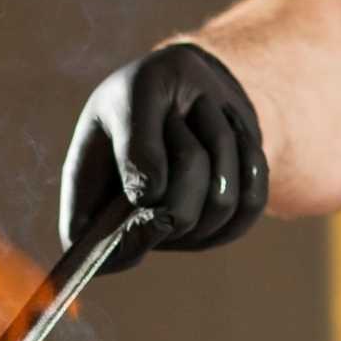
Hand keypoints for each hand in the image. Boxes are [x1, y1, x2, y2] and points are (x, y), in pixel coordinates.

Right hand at [60, 41, 269, 271]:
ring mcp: (179, 234)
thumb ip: (135, 145)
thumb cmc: (147, 88)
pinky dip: (248, 158)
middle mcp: (132, 230)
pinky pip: (251, 203)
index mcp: (89, 206)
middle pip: (179, 218)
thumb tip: (148, 197)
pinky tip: (232, 132)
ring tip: (199, 112)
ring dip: (220, 145)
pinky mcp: (220, 226)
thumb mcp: (134, 96)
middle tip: (173, 117)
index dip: (130, 242)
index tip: (151, 203)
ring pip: (221, 204)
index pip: (104, 255)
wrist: (188, 84)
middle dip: (187, 155)